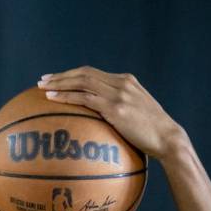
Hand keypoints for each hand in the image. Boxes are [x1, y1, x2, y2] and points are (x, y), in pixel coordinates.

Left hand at [37, 66, 188, 159]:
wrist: (168, 139)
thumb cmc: (151, 133)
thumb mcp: (135, 113)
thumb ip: (118, 107)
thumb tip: (98, 118)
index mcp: (126, 81)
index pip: (92, 72)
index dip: (71, 74)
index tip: (55, 78)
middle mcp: (122, 83)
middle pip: (84, 73)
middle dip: (61, 76)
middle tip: (42, 80)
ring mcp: (119, 95)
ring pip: (82, 82)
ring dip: (59, 84)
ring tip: (42, 88)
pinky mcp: (115, 109)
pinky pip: (84, 98)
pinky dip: (66, 97)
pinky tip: (52, 99)